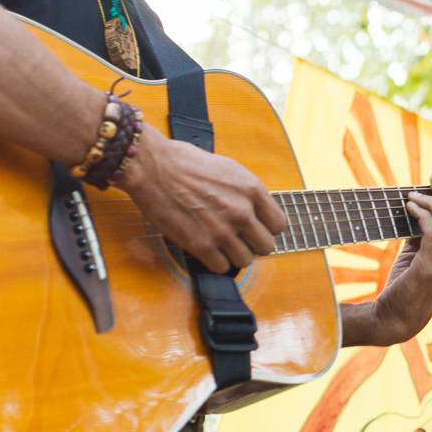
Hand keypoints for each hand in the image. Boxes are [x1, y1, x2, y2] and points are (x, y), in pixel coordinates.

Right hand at [118, 132, 284, 272]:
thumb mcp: (229, 169)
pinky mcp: (201, 245)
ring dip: (233, 255)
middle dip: (252, 244)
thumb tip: (255, 209)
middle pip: (266, 246)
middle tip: (237, 239)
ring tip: (220, 244)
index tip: (255, 228)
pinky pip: (222, 267)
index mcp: (252, 190)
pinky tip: (206, 250)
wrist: (153, 167)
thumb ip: (246, 192)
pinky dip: (215, 262)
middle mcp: (242, 211)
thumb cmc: (186, 163)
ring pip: (245, 260)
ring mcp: (223, 230)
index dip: (266, 229)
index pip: (278, 224)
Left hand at [368, 175, 431, 344]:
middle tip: (430, 184)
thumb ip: (424, 237)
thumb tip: (418, 209)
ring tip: (411, 198)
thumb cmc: (405, 289)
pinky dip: (421, 214)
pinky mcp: (428, 268)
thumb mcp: (419, 259)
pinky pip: (431, 231)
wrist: (394, 321)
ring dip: (430, 203)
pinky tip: (408, 208)